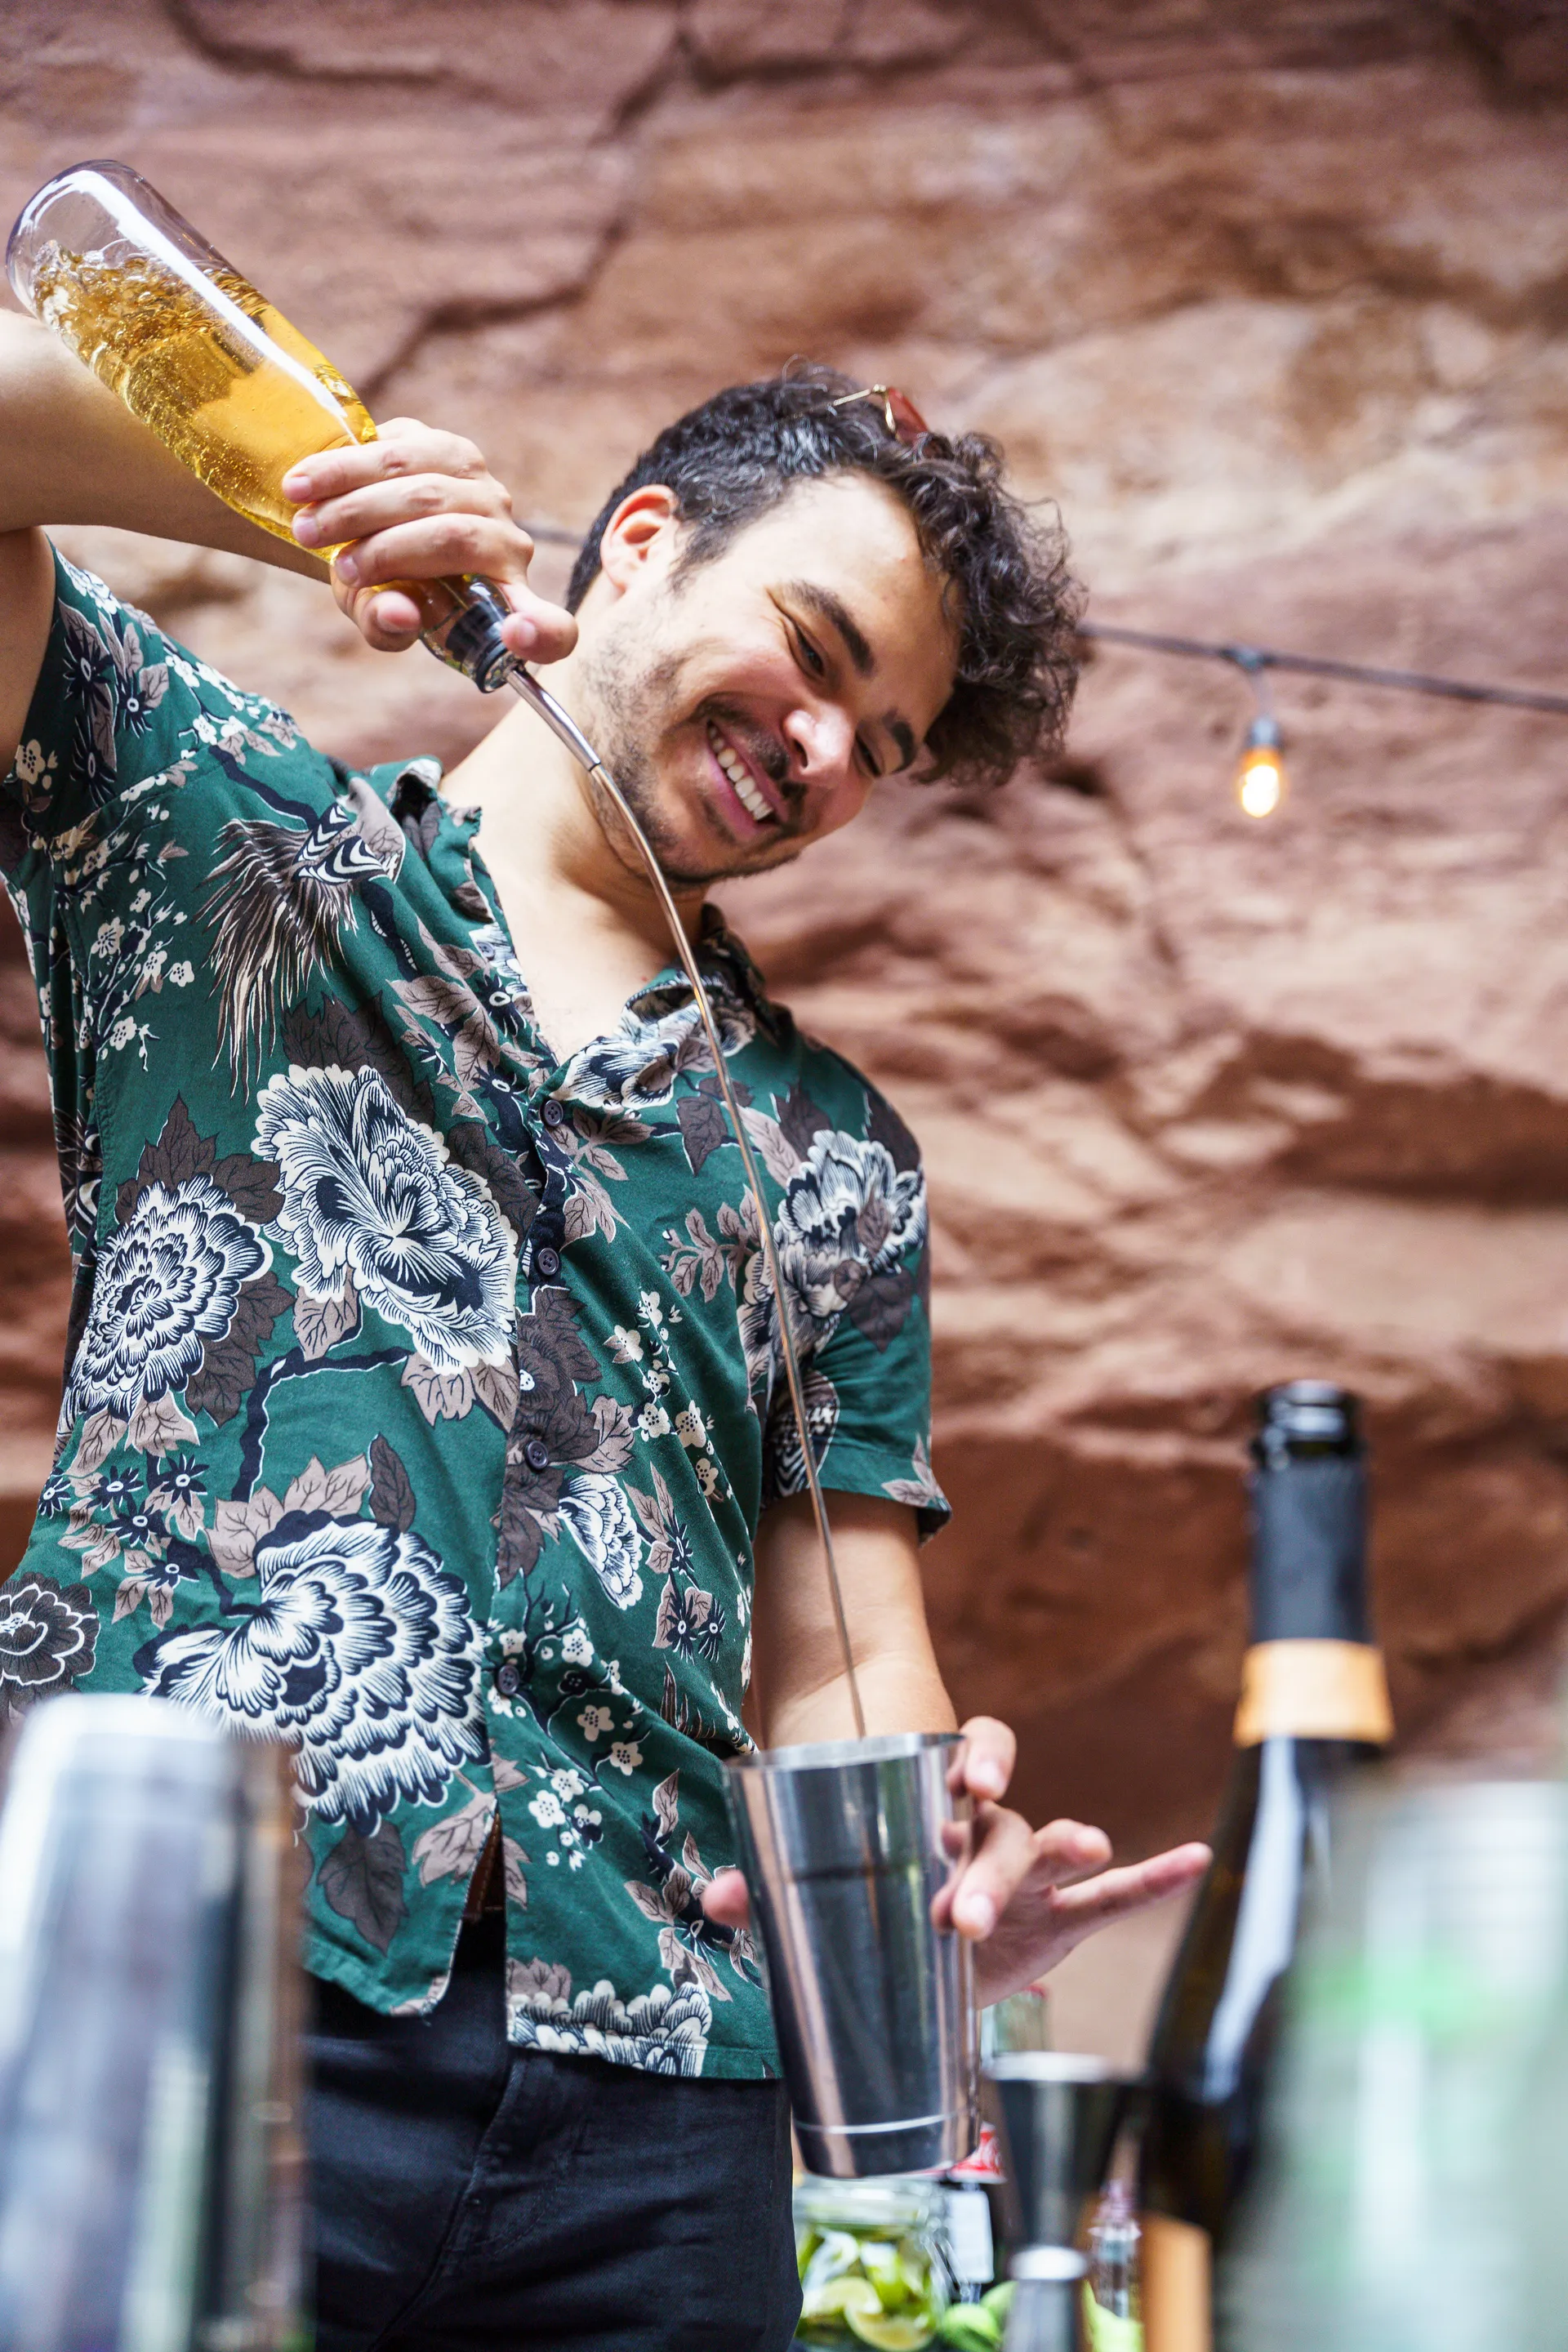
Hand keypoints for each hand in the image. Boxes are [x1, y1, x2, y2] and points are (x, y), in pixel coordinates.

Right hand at [283, 417, 576, 663]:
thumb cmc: (384, 586)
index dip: (543, 636)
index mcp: (510, 599)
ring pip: (423, 485)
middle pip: (454, 535)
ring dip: (357, 504)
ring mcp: (483, 487)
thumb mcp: (380, 616)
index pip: (552, 629)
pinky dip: (347, 466)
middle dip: (384, 550)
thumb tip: (400, 615)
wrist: (369, 527)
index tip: (519, 635)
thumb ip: (386, 625)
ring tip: (307, 525)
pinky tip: (306, 483)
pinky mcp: (448, 446)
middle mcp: (508, 540)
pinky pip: (401, 446)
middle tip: (332, 565)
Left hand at [700, 1714, 1210, 2008]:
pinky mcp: (1057, 1922)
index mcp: (935, 1803)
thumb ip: (768, 1893)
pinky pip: (1114, 1897)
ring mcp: (1028, 1874)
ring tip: (1086, 1849)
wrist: (906, 1956)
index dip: (973, 1756)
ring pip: (1051, 1853)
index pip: (964, 1754)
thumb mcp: (811, 1896)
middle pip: (1003, 1825)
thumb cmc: (865, 1900)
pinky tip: (1194, 1860)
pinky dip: (1154, 1875)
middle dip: (987, 1863)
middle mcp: (990, 1827)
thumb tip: (718, 1898)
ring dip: (1064, 1853)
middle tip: (960, 1912)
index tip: (966, 1778)